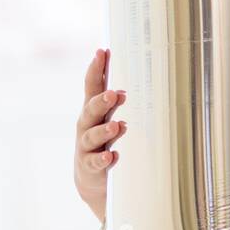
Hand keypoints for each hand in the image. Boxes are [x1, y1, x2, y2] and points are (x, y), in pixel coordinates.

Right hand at [74, 48, 126, 223]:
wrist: (91, 178)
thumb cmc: (104, 141)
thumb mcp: (110, 117)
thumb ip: (119, 101)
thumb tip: (142, 75)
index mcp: (93, 110)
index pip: (92, 86)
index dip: (95, 69)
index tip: (102, 52)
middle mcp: (87, 125)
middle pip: (90, 110)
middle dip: (102, 101)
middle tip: (115, 94)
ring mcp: (86, 147)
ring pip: (92, 136)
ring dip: (105, 130)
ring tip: (117, 125)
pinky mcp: (89, 167)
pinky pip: (95, 162)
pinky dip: (103, 159)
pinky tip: (112, 156)